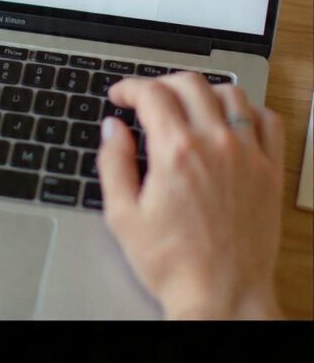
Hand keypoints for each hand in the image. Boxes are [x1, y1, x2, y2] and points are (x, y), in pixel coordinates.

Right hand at [97, 71, 284, 319]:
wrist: (222, 299)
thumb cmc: (174, 265)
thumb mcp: (123, 216)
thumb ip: (113, 163)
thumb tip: (112, 129)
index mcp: (175, 152)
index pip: (151, 93)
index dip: (129, 87)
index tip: (121, 95)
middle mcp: (214, 145)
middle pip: (189, 83)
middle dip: (162, 83)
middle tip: (149, 98)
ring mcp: (247, 155)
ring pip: (229, 93)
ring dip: (204, 91)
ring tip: (188, 105)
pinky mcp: (269, 172)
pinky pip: (267, 121)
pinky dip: (249, 110)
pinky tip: (232, 121)